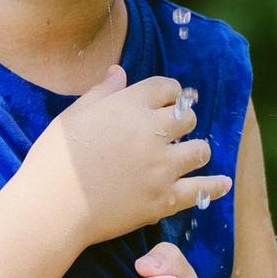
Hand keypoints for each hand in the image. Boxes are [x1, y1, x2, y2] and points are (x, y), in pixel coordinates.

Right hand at [17, 66, 231, 249]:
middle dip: (182, 119)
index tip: (168, 99)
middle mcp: (152, 131)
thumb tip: (120, 72)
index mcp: (130, 104)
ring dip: (196, 148)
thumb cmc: (56, 156)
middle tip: (176, 127)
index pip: (166, 88)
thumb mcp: (75, 113)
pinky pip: (201, 190)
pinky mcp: (163, 200)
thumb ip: (103, 91)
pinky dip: (215, 186)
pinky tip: (223, 182)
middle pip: (186, 117)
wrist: (53, 205)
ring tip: (191, 152)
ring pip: (199, 150)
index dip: (169, 92)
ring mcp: (161, 167)